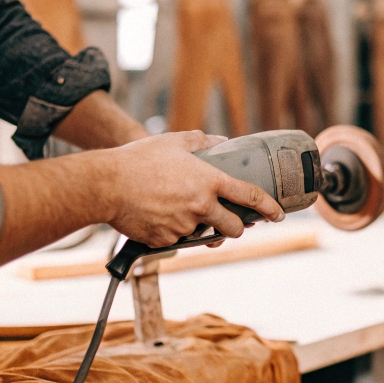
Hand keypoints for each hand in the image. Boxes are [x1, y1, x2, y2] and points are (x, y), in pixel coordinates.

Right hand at [103, 131, 283, 246]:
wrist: (105, 185)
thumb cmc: (138, 159)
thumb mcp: (174, 141)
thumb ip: (202, 141)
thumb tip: (221, 142)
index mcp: (209, 182)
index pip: (250, 197)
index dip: (269, 208)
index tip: (278, 215)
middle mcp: (201, 207)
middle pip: (233, 228)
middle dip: (237, 228)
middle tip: (232, 223)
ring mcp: (183, 226)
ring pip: (203, 235)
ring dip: (202, 228)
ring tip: (186, 213)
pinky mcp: (165, 241)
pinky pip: (177, 240)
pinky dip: (174, 231)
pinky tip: (160, 216)